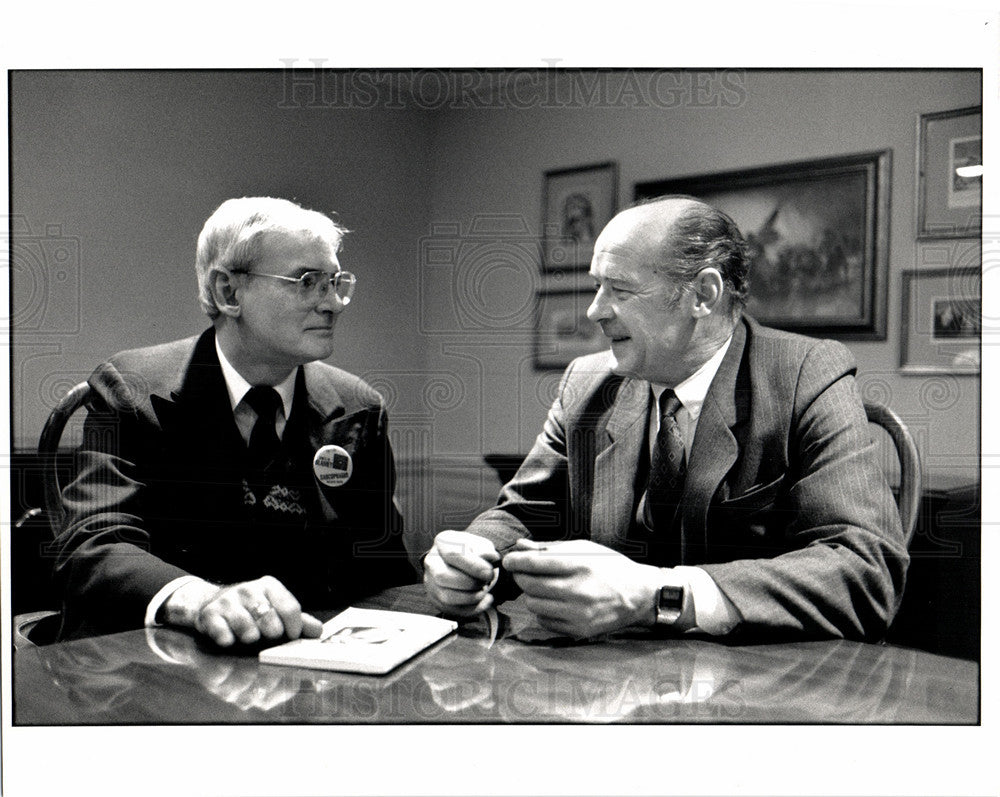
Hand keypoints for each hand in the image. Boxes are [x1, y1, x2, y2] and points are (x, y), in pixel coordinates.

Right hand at [164, 575, 322, 647]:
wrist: (211, 602)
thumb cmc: (251, 609)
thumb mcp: (275, 609)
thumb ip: (297, 620)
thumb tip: (317, 631)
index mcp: (269, 586)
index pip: (290, 608)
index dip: (294, 627)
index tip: (291, 636)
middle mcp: (249, 590)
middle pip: (269, 618)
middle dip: (272, 634)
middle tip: (269, 637)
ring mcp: (228, 601)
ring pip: (247, 628)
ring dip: (251, 638)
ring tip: (250, 637)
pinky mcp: (210, 615)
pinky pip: (223, 633)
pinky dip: (228, 640)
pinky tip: (230, 640)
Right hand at [423, 530, 500, 616]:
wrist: (467, 564)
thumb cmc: (475, 553)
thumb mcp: (483, 545)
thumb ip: (486, 550)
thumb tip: (490, 558)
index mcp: (443, 542)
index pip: (454, 554)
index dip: (474, 566)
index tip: (489, 573)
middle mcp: (431, 561)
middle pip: (444, 576)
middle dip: (470, 582)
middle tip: (486, 581)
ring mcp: (430, 581)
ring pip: (446, 596)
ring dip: (471, 597)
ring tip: (484, 590)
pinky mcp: (435, 599)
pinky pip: (452, 609)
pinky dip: (472, 608)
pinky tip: (484, 600)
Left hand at [502, 539, 660, 637]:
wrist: (638, 595)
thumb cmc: (609, 566)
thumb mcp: (583, 549)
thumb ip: (549, 548)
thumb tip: (520, 547)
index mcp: (580, 566)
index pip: (534, 564)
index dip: (515, 562)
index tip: (509, 561)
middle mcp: (578, 591)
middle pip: (529, 586)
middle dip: (521, 577)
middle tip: (524, 572)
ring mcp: (578, 614)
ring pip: (533, 605)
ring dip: (532, 595)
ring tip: (543, 587)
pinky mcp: (579, 631)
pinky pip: (544, 621)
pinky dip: (543, 611)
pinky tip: (555, 602)